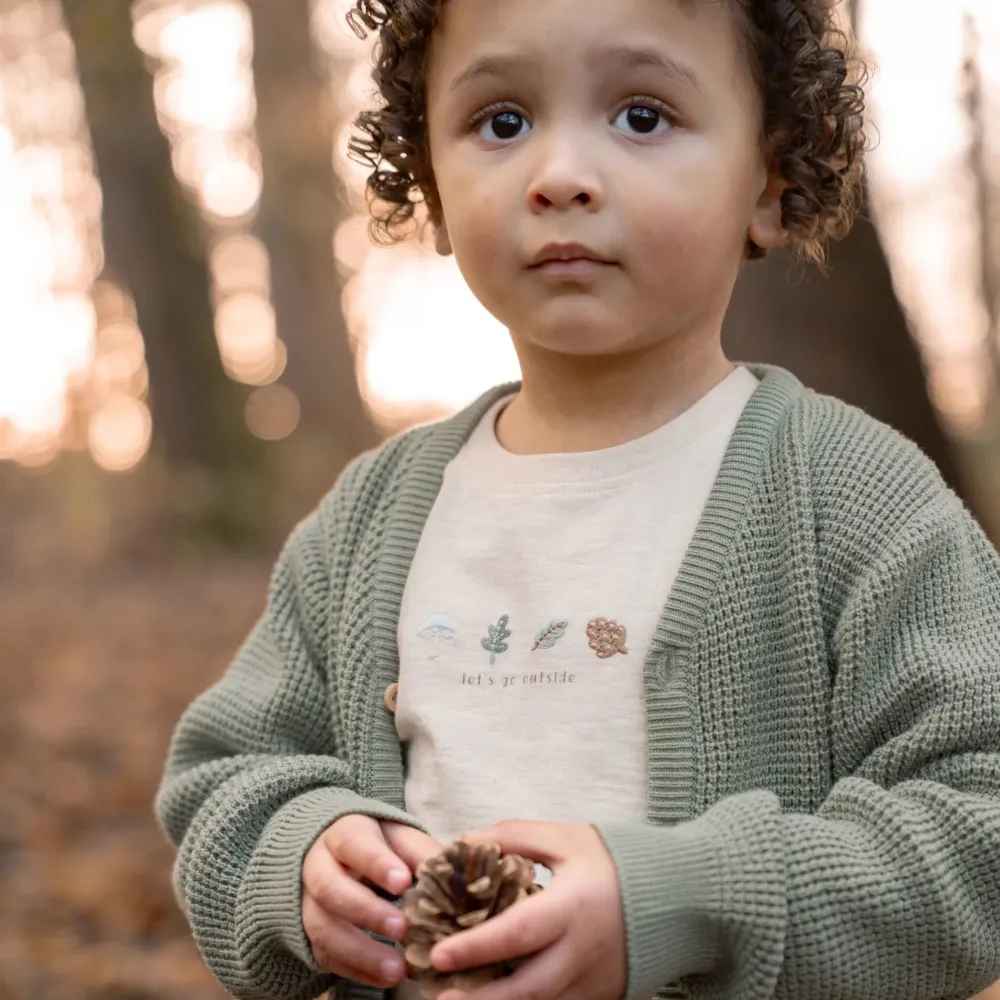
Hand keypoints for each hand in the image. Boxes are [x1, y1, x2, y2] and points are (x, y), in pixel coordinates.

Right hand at [302, 814, 443, 987]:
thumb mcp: (399, 837)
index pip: (353, 844)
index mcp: (342, 833)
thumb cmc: (378, 844)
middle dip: (366, 911)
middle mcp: (317, 866)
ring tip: (397, 968)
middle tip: (402, 928)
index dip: (376, 864)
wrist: (337, 854)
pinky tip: (386, 978)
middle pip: (330, 888)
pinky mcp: (310, 933)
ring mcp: (307, 902)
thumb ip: (421, 851)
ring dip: (360, 951)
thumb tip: (455, 870)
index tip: (403, 882)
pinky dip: (356, 970)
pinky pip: (325, 955)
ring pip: (322, 927)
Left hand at [430, 821, 626, 999]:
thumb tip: (463, 842)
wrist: (679, 897)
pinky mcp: (598, 997)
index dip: (476, 947)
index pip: (517, 933)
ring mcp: (591, 982)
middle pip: (525, 989)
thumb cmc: (615, 862)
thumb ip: (513, 836)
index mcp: (571, 907)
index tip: (439, 955)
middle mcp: (580, 952)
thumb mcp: (566, 838)